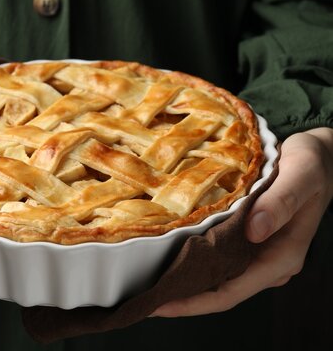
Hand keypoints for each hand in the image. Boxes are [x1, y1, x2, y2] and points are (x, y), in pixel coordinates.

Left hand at [152, 127, 332, 316]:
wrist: (319, 157)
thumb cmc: (312, 165)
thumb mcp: (301, 176)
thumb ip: (280, 202)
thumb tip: (252, 231)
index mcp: (282, 256)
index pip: (232, 293)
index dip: (194, 302)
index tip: (162, 304)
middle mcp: (268, 262)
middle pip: (219, 291)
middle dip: (182, 296)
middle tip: (145, 295)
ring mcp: (258, 253)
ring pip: (217, 277)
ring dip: (186, 281)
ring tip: (151, 280)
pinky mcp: (249, 241)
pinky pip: (219, 258)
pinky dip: (195, 261)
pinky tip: (172, 256)